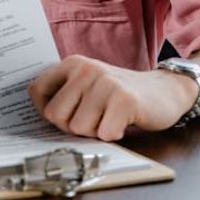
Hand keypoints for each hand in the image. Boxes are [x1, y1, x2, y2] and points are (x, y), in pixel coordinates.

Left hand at [27, 55, 197, 140]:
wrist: (165, 91)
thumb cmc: (120, 95)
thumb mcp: (88, 86)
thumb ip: (64, 95)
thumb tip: (34, 117)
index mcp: (73, 64)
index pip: (36, 91)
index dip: (44, 111)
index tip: (62, 116)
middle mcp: (87, 69)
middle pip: (55, 115)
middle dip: (72, 127)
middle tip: (94, 119)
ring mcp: (106, 83)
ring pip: (78, 128)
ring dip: (95, 132)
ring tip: (110, 118)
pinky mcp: (125, 100)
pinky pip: (103, 134)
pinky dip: (114, 135)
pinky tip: (123, 123)